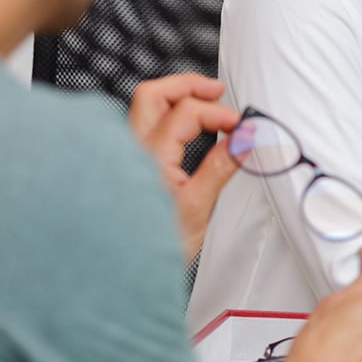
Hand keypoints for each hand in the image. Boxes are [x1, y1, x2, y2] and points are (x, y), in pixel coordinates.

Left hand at [127, 73, 240, 261]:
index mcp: (148, 157)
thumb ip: (220, 168)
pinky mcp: (122, 166)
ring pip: (144, 107)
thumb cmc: (147, 250)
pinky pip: (141, 127)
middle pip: (154, 94)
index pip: (188, 111)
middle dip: (188, 85)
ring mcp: (122, 157)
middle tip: (216, 90)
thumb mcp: (196, 209)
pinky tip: (181, 129)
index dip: (220, 113)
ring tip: (202, 102)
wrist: (118, 276)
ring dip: (175, 98)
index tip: (242, 127)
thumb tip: (243, 140)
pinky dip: (165, 117)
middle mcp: (128, 150)